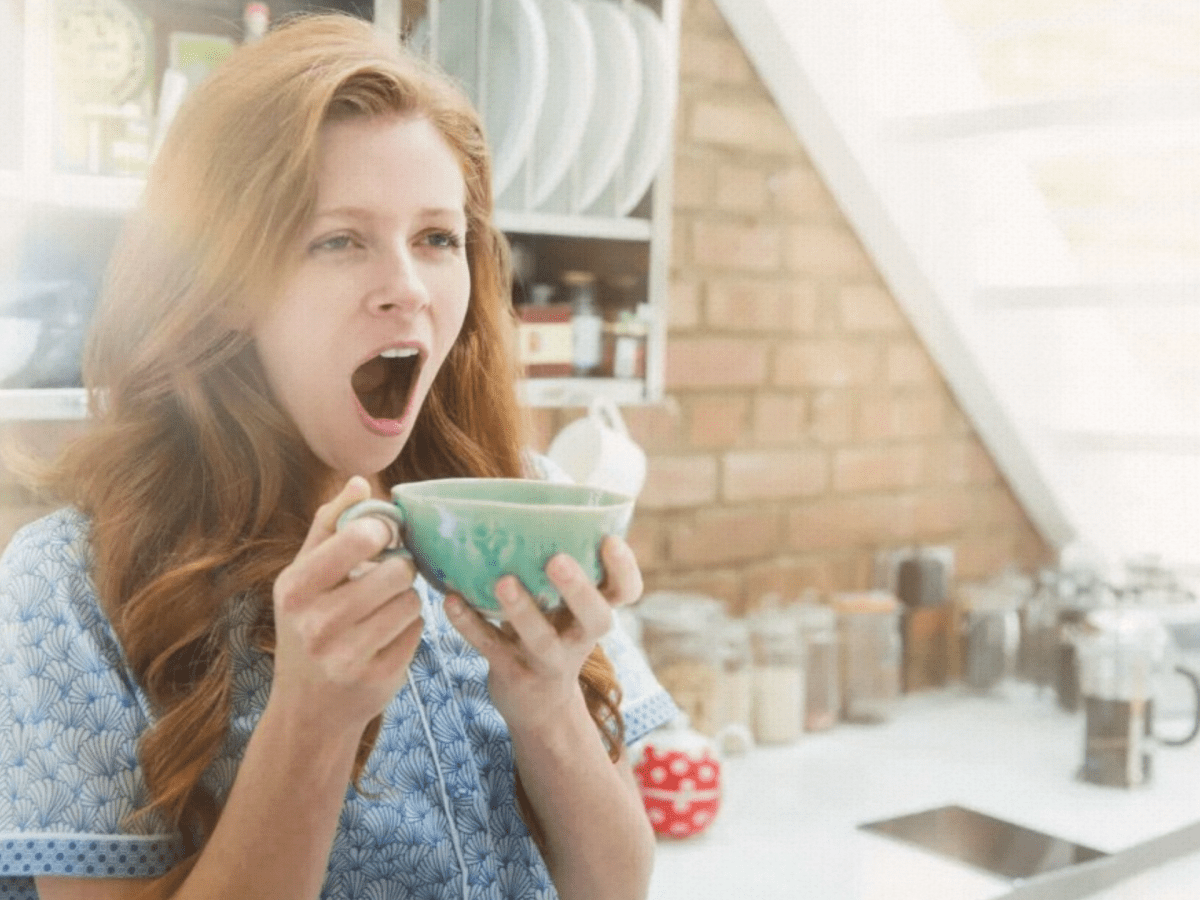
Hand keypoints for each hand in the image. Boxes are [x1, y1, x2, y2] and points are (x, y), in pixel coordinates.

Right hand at [269, 476, 424, 732]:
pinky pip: (418, 632)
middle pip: (397, 571)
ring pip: (412, 601)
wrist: (308, 710)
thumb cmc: (306, 627)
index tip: (384, 536)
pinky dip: (409, 629)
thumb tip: (360, 481)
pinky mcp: (379, 679)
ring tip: (383, 609)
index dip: (384, 531)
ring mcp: (348, 656)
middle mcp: (317, 624)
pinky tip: (386, 638)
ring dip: (405, 600)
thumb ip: (329, 526)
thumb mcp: (301, 578)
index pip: (359, 537)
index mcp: (295, 590)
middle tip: (388, 577)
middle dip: (399, 569)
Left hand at [445, 535, 641, 737]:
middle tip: (557, 561)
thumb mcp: (566, 605)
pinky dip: (470, 625)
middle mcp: (580, 638)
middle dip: (578, 589)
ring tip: (503, 580)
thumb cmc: (551, 631)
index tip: (610, 540)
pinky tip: (450, 600)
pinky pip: (491, 649)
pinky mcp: (513, 675)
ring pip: (542, 639)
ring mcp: (548, 660)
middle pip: (595, 618)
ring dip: (523, 610)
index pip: (627, 592)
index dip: (624, 568)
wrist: (538, 707)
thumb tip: (535, 488)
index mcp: (596, 612)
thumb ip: (559, 562)